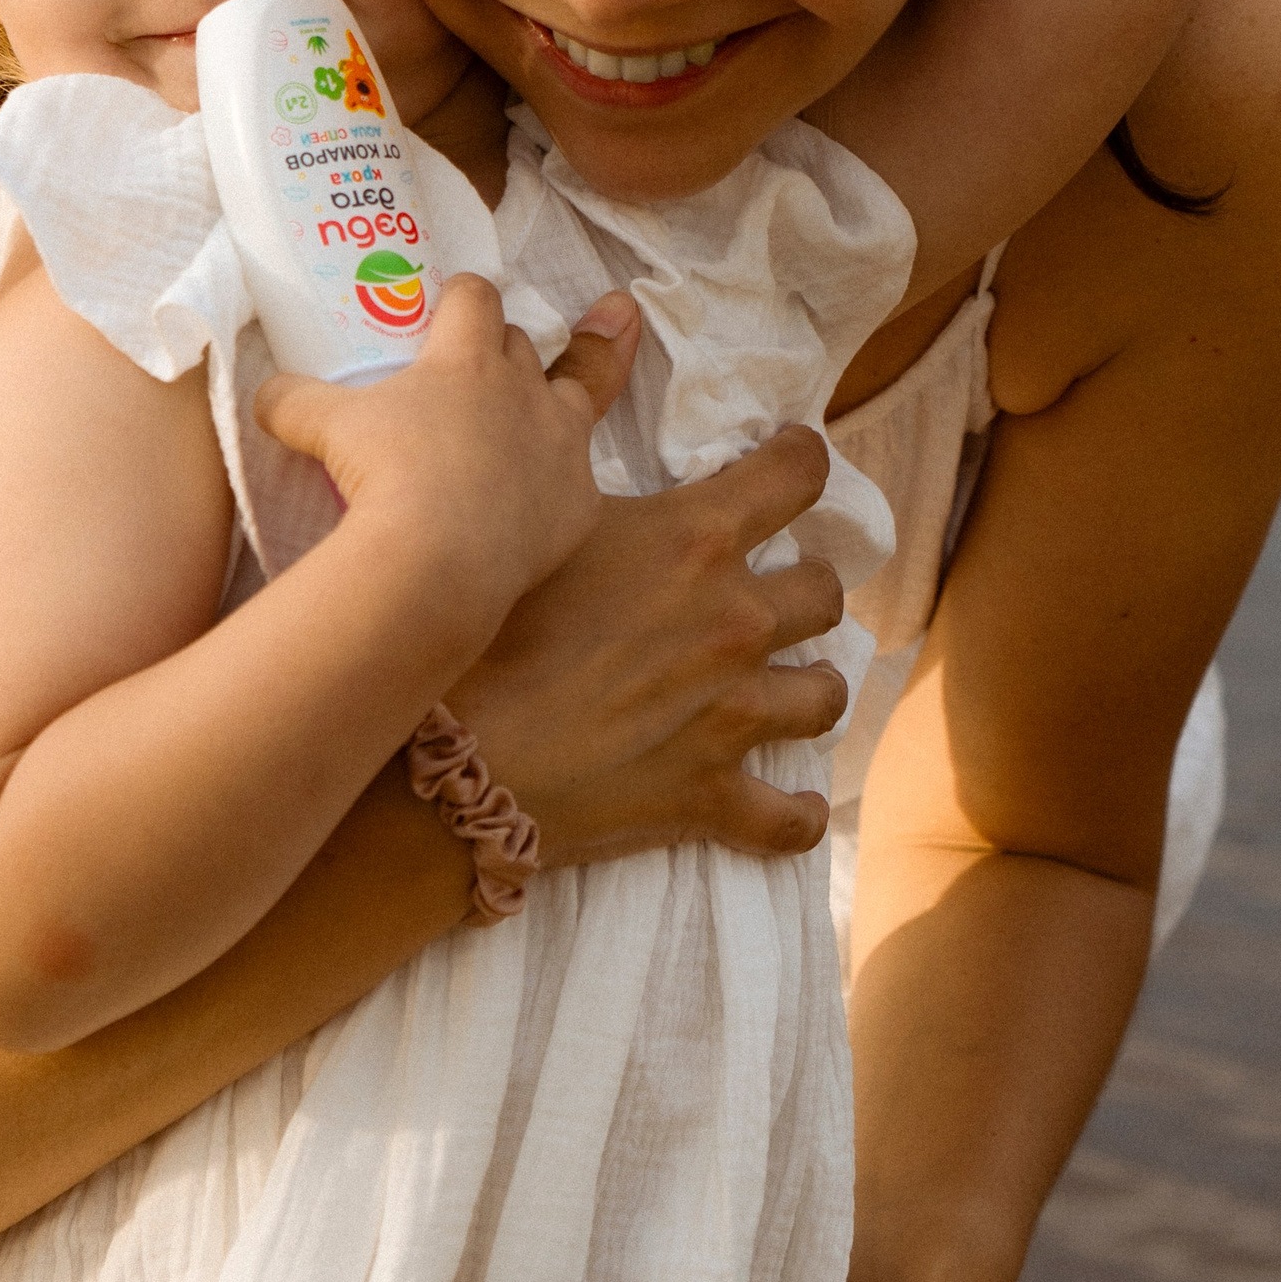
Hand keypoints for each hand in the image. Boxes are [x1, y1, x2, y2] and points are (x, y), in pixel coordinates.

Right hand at [254, 278, 633, 630]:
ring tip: (544, 403)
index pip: (477, 297)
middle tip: (474, 371)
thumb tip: (267, 396)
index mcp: (466, 359)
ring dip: (558, 392)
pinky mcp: (579, 503)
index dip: (466, 294)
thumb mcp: (320, 427)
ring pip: (576, 393)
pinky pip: (579, 482)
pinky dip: (558, 486)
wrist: (438, 562)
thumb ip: (293, 400)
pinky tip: (538, 504)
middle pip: (522, 344)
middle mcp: (524, 389)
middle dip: (501, 347)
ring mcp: (561, 444)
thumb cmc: (381, 478)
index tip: (454, 302)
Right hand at [450, 417, 852, 864]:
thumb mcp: (545, 528)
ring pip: (826, 694)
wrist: (454, 754)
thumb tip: (614, 474)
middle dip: (802, 585)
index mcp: (698, 540)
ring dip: (810, 685)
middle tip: (767, 594)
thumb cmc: (484, 630)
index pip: (796, 475)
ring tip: (788, 687)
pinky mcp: (712, 794)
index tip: (792, 465)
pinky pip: (790, 819)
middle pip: (822, 590)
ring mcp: (735, 713)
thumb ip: (606, 501)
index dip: (800, 462)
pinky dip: (796, 813)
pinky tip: (795, 805)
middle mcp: (736, 621)